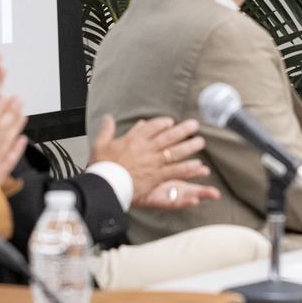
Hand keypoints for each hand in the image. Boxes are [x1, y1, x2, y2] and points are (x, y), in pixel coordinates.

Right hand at [90, 114, 215, 208]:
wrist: (105, 184)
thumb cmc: (102, 166)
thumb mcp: (100, 143)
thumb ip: (107, 129)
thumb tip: (108, 117)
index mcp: (134, 139)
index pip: (152, 127)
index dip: (163, 123)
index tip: (171, 121)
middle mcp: (146, 149)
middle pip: (168, 136)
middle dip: (183, 130)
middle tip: (194, 125)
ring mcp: (153, 163)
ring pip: (175, 152)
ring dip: (189, 146)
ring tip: (200, 142)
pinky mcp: (156, 177)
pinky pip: (175, 171)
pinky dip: (186, 168)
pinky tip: (197, 165)